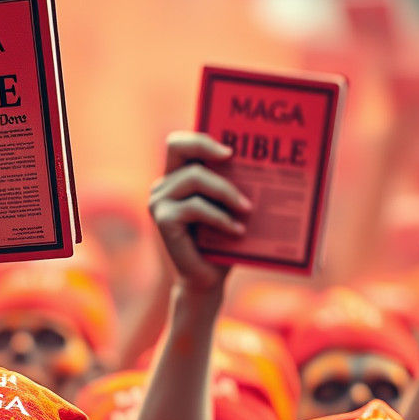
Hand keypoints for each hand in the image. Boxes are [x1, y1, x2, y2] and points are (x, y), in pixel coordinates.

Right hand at [149, 132, 250, 292]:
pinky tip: (237, 230)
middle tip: (234, 157)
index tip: (232, 149)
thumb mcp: (227, 207)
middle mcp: (163, 186)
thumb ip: (230, 183)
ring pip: (195, 177)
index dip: (202, 139)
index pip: (180, 143)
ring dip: (226, 191)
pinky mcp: (163, 220)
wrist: (206, 280)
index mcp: (177, 178)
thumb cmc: (221, 242)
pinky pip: (196, 207)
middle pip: (177, 146)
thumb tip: (259, 160)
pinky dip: (220, 217)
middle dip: (206, 145)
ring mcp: (159, 202)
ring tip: (248, 209)